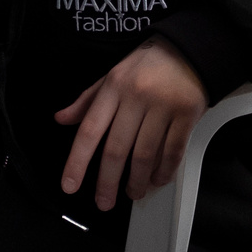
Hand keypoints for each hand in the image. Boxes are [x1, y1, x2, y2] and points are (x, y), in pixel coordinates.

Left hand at [54, 36, 207, 210]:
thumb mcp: (112, 75)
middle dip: (108, 182)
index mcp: (113, 88)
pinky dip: (164, 171)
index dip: (77, 161)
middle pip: (117, 149)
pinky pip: (173, 151)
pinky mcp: (186, 114)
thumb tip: (62, 119)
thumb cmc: (148, 64)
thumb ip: (87, 100)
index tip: (70, 185)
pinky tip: (157, 179)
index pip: (90, 130)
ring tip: (133, 192)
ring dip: (137, 181)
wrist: (189, 49)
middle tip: (104, 202)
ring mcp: (163, 106)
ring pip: (145, 155)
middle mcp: (136, 97)